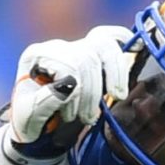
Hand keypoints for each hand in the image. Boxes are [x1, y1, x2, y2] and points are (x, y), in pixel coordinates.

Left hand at [0, 25, 132, 164]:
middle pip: (88, 55)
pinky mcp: (90, 53)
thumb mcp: (28, 117)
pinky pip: (110, 36)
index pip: (69, 64)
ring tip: (117, 96)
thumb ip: (43, 102)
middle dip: (94, 90)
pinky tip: (136, 50)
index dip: (78, 92)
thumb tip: (68, 86)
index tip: (72, 116)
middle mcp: (56, 47)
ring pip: (104, 44)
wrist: (35, 127)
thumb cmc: (30, 121)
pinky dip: (124, 41)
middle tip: (88, 118)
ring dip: (115, 73)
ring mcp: (74, 47)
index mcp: (36, 56)